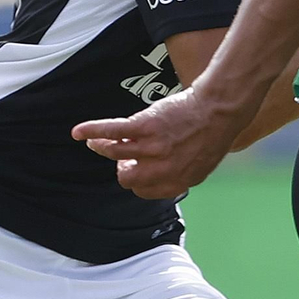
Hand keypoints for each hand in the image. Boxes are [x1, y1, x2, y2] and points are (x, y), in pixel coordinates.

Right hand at [72, 85, 249, 198]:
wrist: (219, 107)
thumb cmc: (213, 130)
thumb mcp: (202, 161)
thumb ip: (182, 172)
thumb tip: (167, 178)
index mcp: (179, 181)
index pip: (146, 191)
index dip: (139, 181)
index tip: (136, 170)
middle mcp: (164, 169)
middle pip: (128, 179)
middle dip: (123, 170)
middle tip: (123, 159)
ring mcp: (153, 148)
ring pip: (114, 155)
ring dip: (102, 148)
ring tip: (97, 142)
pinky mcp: (144, 127)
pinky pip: (111, 132)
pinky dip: (92, 131)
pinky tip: (79, 132)